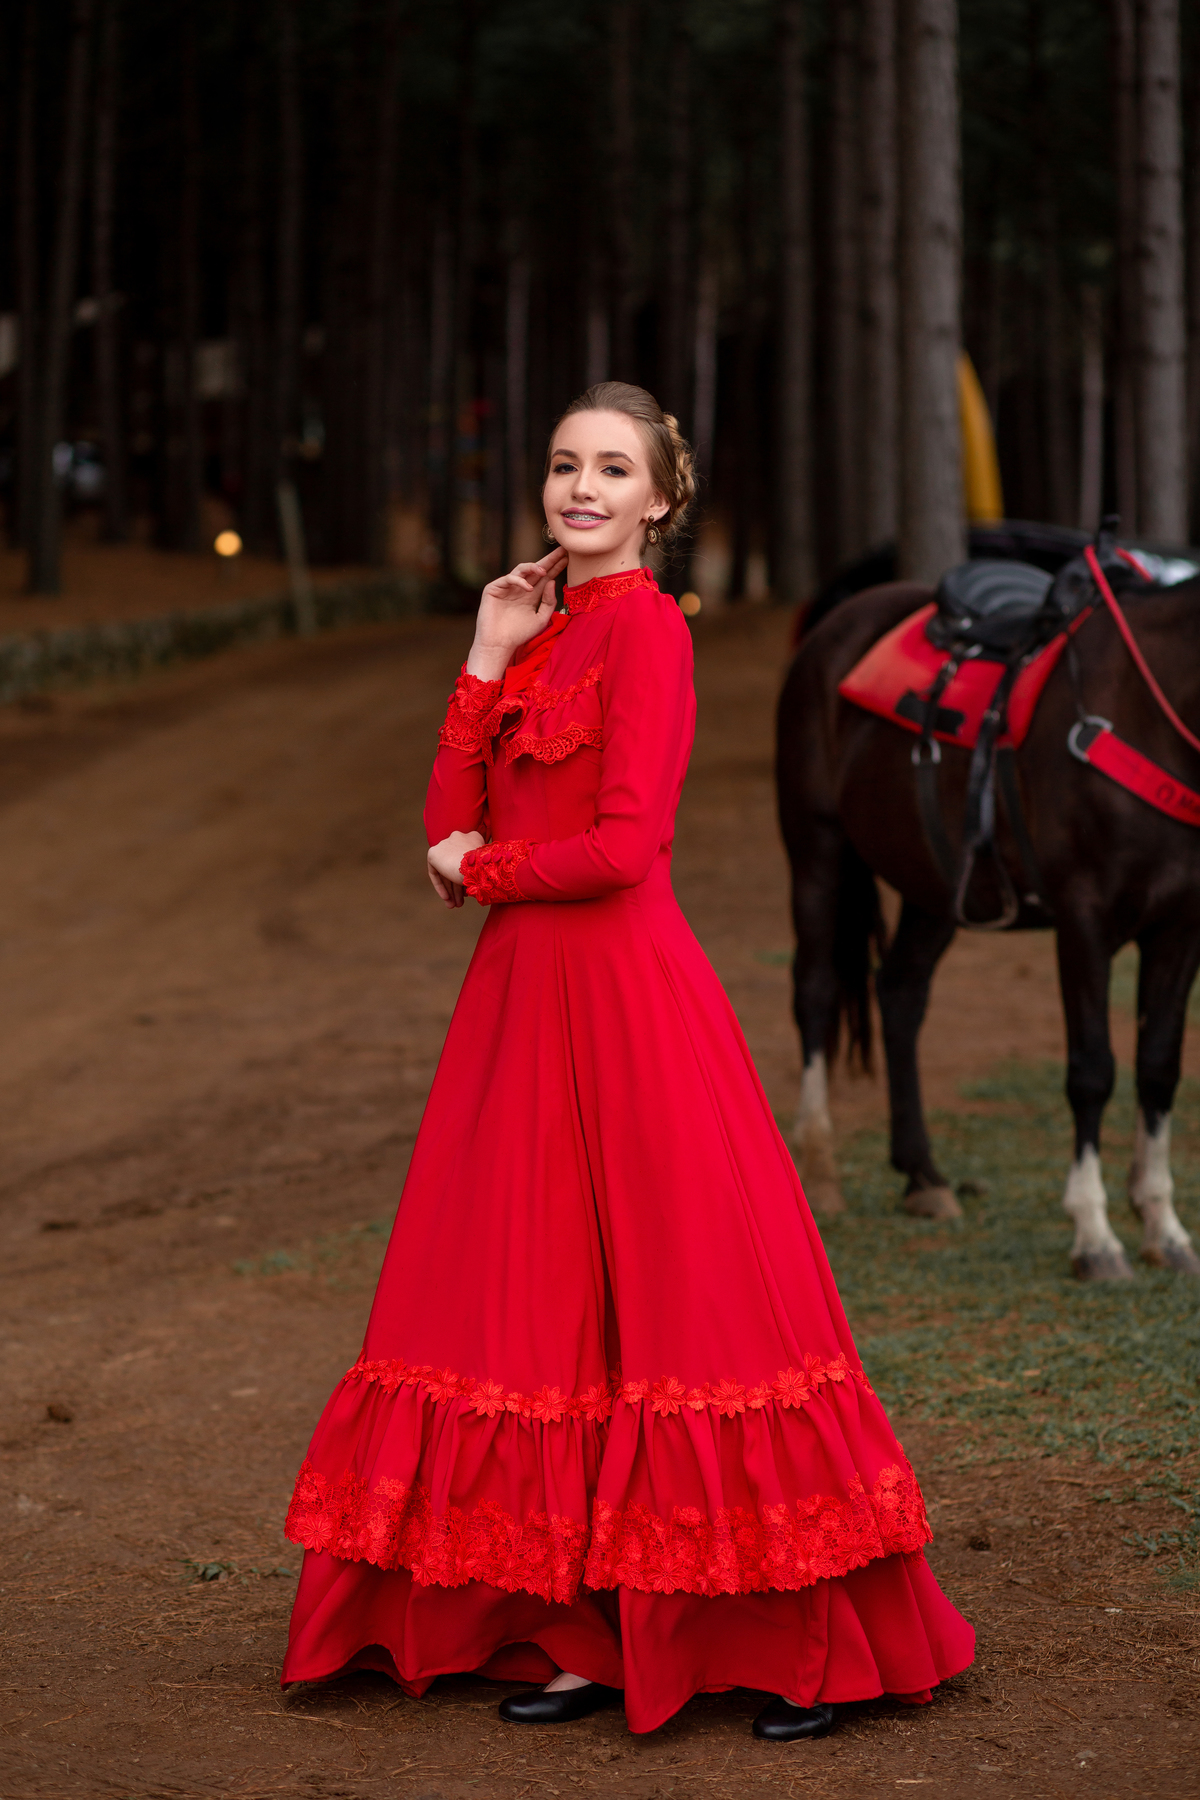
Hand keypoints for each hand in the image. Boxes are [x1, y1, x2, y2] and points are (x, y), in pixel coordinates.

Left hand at [427, 830, 483, 908]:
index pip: (467, 858)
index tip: (470, 890)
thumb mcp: (487, 868)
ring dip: (451, 890)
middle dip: (458, 886)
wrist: (478, 866)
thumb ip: (479, 869)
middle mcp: (458, 837)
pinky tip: (447, 899)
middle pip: (456, 866)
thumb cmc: (489, 870)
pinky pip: (436, 872)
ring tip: (455, 905)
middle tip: (461, 901)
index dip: (468, 876)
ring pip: (447, 871)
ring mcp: (445, 844)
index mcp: (473, 837)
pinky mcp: (434, 853)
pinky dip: (441, 886)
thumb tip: (475, 883)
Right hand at [467, 549, 566, 681]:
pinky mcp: (494, 588)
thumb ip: (549, 602)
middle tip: (562, 550)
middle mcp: (520, 588)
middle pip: (536, 570)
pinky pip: (508, 579)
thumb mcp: (541, 619)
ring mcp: (507, 587)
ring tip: (545, 571)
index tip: (569, 558)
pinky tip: (528, 588)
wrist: (499, 645)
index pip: (546, 577)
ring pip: (521, 570)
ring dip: (534, 567)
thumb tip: (552, 582)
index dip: (556, 567)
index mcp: (531, 594)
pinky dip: (519, 581)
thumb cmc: (519, 634)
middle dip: (549, 560)